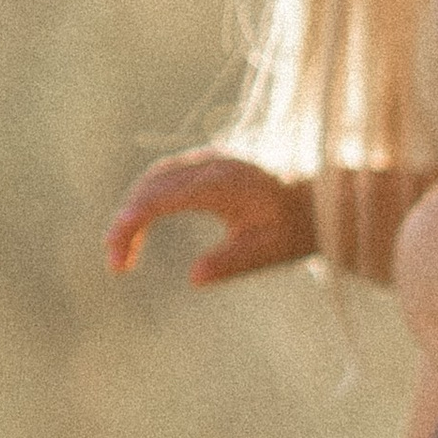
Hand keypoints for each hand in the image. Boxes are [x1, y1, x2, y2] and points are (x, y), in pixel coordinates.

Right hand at [106, 149, 316, 284]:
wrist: (321, 198)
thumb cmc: (296, 226)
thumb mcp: (268, 251)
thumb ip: (232, 262)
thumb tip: (194, 278)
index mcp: (221, 182)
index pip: (160, 198)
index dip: (131, 224)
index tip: (116, 255)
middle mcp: (210, 164)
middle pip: (149, 187)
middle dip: (126, 224)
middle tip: (116, 265)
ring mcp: (208, 160)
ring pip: (154, 180)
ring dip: (134, 212)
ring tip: (125, 254)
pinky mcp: (207, 165)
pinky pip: (166, 178)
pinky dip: (147, 201)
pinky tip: (142, 229)